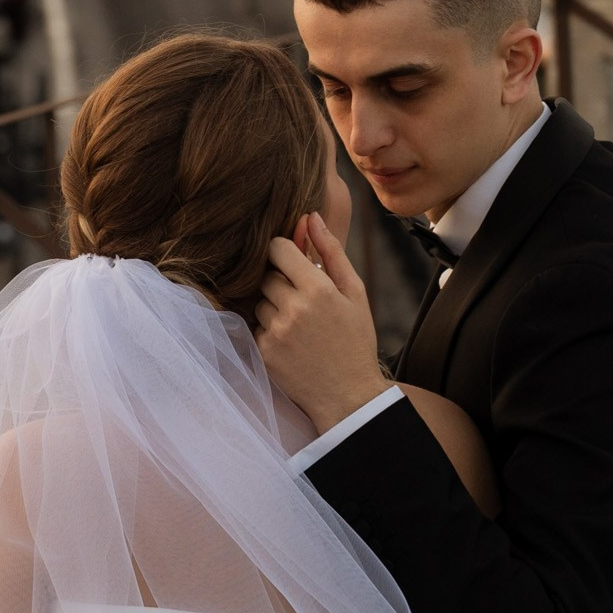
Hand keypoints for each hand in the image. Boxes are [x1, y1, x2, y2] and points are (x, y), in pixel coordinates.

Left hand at [254, 213, 391, 436]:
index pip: (278, 249)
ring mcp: (275, 332)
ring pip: (260, 301)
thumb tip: (311, 217)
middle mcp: (293, 308)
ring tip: (299, 324)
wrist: (348, 396)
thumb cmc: (356, 340)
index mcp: (318, 289)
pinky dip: (270, 329)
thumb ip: (332, 252)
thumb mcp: (355, 293)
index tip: (293, 262)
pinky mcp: (264, 351)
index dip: (284, 252)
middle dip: (281, 281)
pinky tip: (292, 342)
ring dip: (274, 306)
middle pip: (267, 275)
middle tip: (302, 298)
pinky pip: (256, 326)